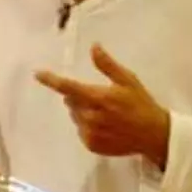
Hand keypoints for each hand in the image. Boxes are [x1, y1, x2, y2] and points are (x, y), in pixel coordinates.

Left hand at [34, 44, 169, 167]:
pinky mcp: (91, 145)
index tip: (38, 74)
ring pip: (75, 116)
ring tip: (105, 112)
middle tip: (99, 96)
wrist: (153, 134)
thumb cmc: (141, 103)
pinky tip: (105, 125)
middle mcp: (90, 117)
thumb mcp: (129, 80)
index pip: (68, 87)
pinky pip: (80, 131)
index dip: (51, 80)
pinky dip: (87, 125)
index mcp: (98, 98)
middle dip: (78, 96)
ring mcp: (89, 133)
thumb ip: (108, 65)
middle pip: (70, 102)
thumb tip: (94, 47)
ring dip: (83, 111)